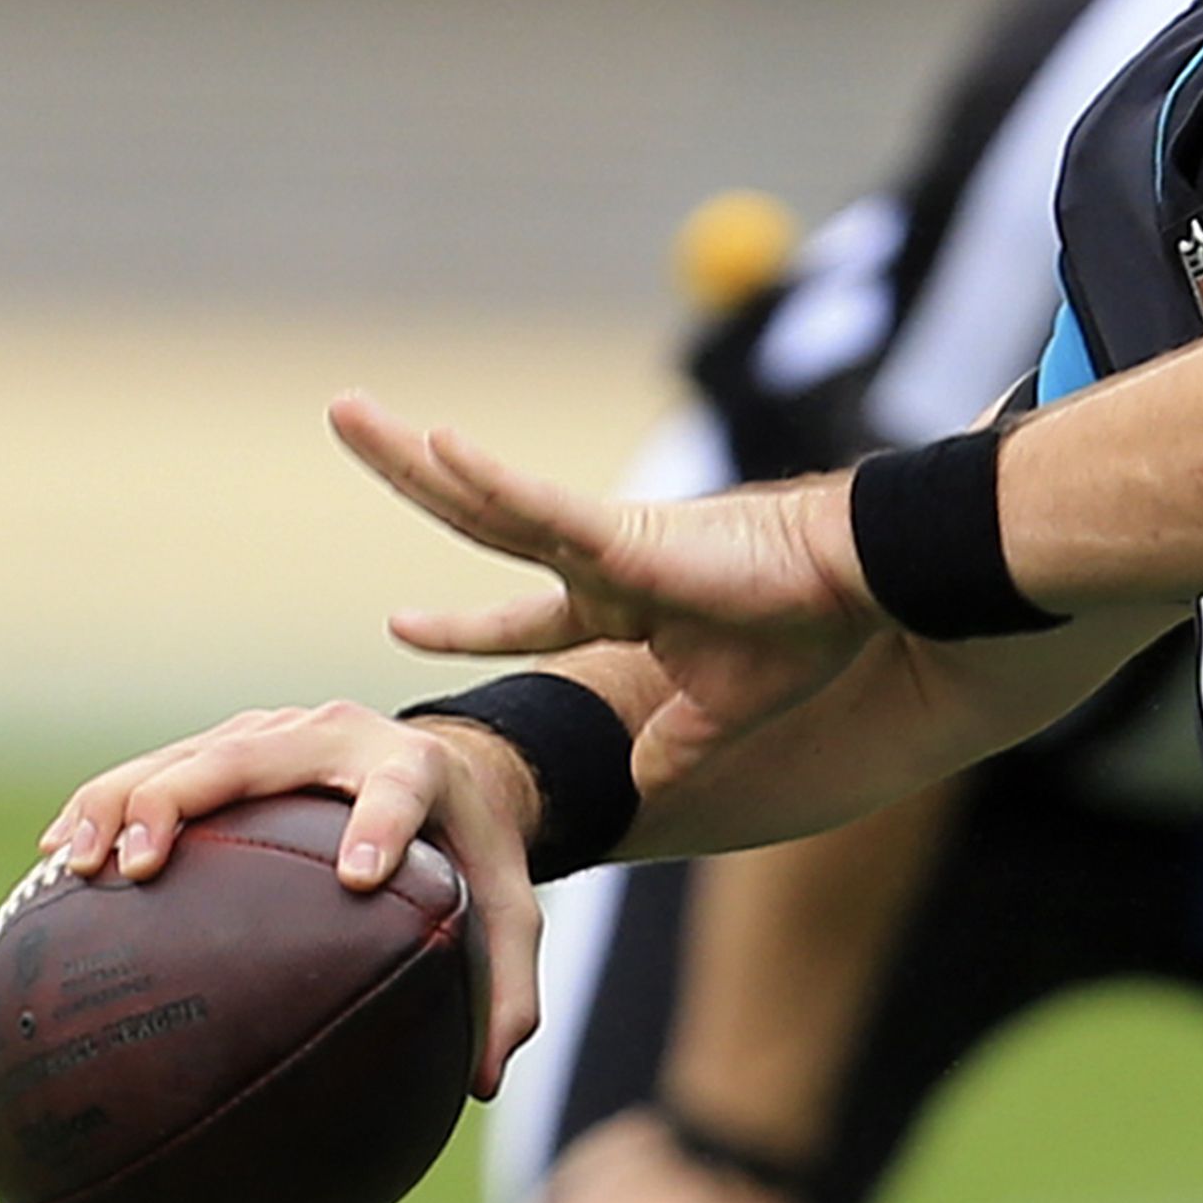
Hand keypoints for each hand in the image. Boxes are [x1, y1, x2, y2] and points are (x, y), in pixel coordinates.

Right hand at [41, 703, 546, 1088]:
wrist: (449, 764)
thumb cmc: (475, 851)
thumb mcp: (512, 912)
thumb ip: (507, 992)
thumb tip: (482, 1084)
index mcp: (417, 768)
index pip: (399, 793)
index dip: (377, 827)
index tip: (353, 878)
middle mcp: (338, 735)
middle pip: (251, 755)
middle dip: (187, 802)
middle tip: (141, 867)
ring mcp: (276, 733)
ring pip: (183, 756)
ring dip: (119, 803)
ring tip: (72, 866)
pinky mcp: (231, 743)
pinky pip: (154, 769)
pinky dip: (102, 808)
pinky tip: (53, 862)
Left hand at [336, 395, 877, 780]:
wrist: (857, 586)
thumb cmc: (806, 633)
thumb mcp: (725, 715)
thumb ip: (675, 750)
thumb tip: (639, 792)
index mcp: (619, 603)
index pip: (518, 618)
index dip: (460, 626)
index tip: (399, 625)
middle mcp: (597, 560)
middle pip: (475, 518)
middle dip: (405, 473)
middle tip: (346, 419)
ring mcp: (604, 539)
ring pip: (483, 497)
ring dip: (408, 454)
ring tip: (345, 410)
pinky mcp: (626, 533)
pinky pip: (541, 506)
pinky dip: (486, 478)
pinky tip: (434, 444)